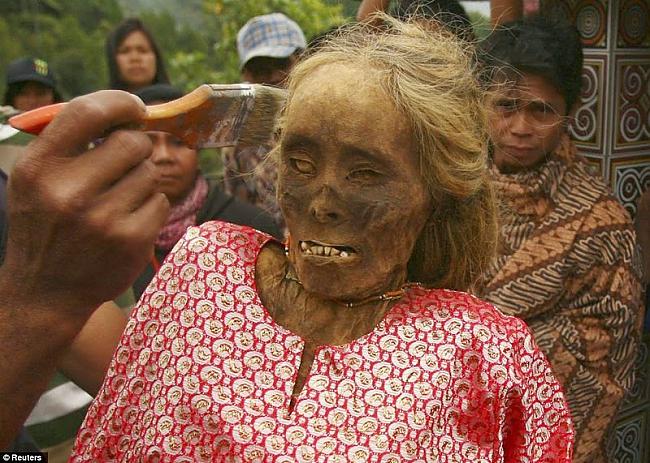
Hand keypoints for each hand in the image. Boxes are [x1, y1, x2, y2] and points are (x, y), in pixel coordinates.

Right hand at [2, 90, 169, 315]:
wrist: (46, 292)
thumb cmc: (46, 226)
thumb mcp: (35, 181)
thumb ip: (70, 143)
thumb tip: (125, 109)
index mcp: (39, 168)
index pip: (86, 112)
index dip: (118, 102)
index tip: (134, 107)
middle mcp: (69, 191)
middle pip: (133, 142)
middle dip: (135, 149)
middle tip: (123, 165)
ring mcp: (103, 218)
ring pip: (150, 173)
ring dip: (141, 182)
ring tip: (116, 202)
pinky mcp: (131, 240)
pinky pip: (161, 203)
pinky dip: (150, 208)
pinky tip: (126, 223)